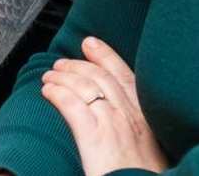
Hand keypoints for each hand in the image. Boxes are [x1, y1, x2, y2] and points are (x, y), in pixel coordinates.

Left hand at [41, 37, 166, 175]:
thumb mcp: (151, 154)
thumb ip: (137, 133)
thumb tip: (119, 124)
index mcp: (146, 121)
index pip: (125, 77)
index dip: (105, 56)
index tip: (91, 43)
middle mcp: (130, 116)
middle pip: (100, 76)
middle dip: (78, 63)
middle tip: (61, 62)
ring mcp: (112, 124)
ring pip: (84, 85)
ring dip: (62, 77)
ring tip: (48, 77)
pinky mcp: (95, 137)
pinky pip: (71, 104)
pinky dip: (57, 93)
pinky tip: (47, 92)